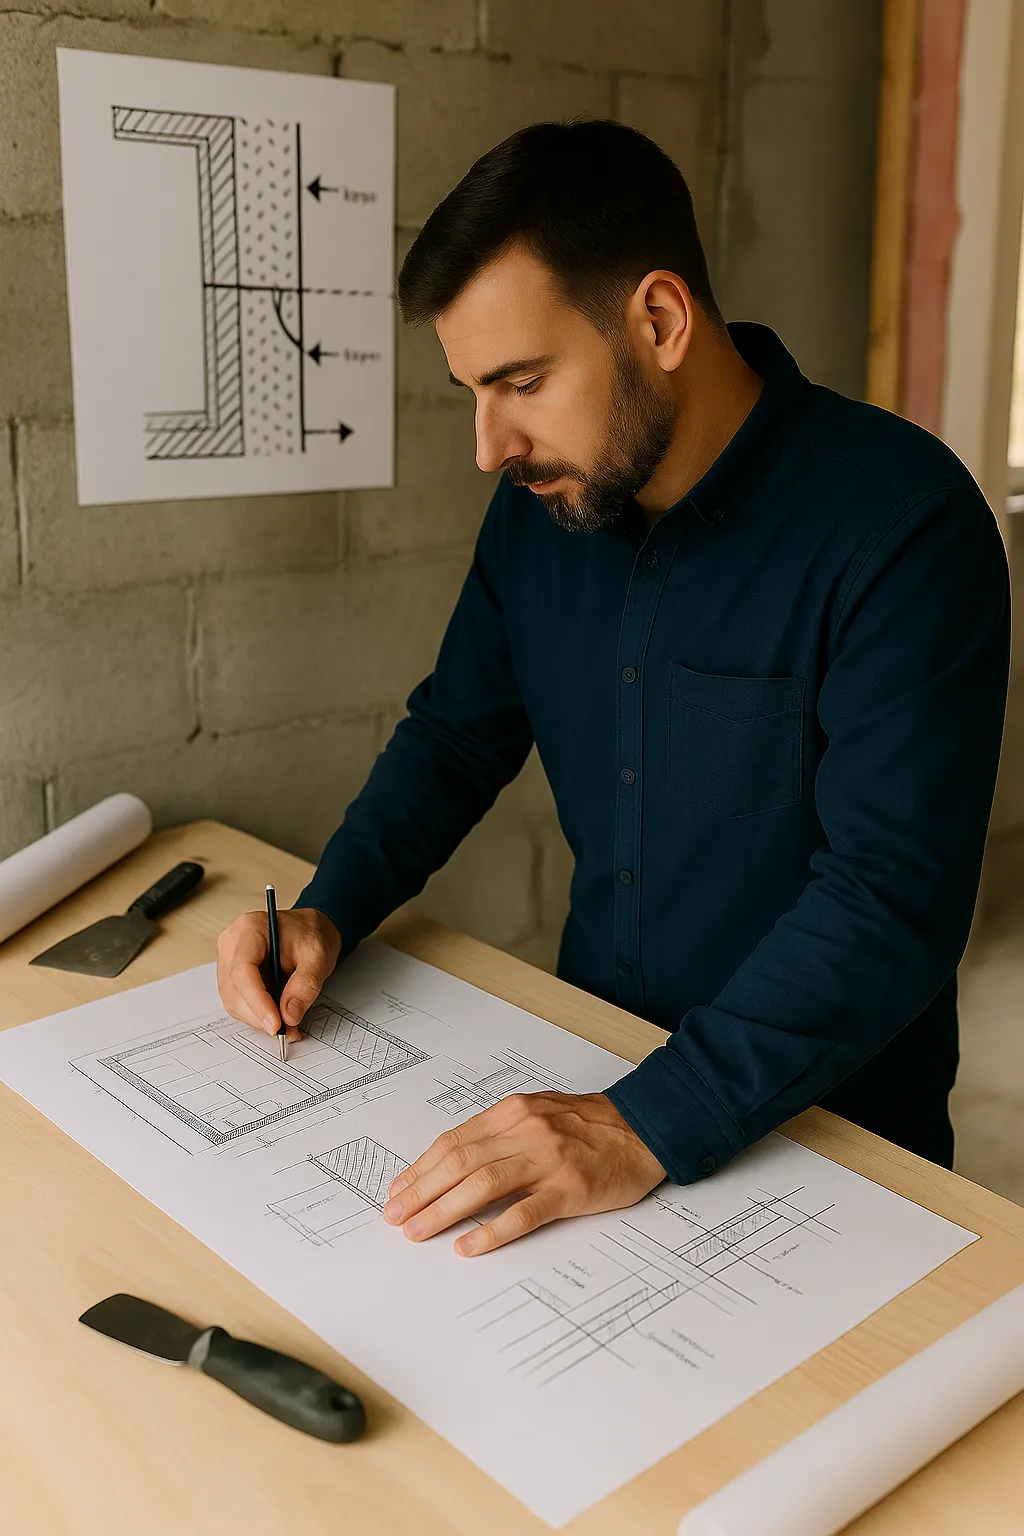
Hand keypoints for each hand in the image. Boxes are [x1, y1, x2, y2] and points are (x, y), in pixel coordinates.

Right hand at [217, 906, 340, 1041]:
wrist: (309, 930)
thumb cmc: (311, 934)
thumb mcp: (318, 956)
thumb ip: (305, 986)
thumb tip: (289, 1016)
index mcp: (249, 929)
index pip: (243, 971)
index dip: (258, 1002)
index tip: (276, 1024)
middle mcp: (232, 944)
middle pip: (234, 990)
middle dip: (260, 1015)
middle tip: (288, 1029)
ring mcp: (228, 960)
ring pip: (233, 1001)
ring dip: (259, 1019)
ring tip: (287, 1024)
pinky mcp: (232, 976)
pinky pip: (238, 1002)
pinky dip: (258, 1015)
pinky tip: (277, 1016)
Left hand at [382, 1091, 665, 1255]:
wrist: (645, 1127)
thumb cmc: (589, 1125)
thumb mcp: (537, 1114)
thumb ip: (498, 1134)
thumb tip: (452, 1164)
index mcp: (512, 1113)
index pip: (453, 1142)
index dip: (420, 1169)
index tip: (398, 1193)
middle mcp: (525, 1131)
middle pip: (459, 1163)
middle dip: (421, 1192)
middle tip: (395, 1218)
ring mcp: (547, 1160)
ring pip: (482, 1185)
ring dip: (443, 1211)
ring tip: (418, 1232)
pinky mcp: (570, 1188)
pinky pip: (523, 1213)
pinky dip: (491, 1230)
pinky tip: (468, 1245)